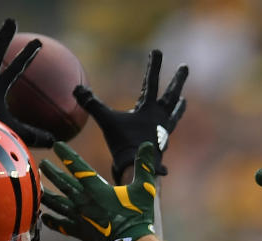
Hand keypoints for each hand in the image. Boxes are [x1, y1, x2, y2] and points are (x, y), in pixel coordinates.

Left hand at [40, 141, 156, 240]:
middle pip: (62, 183)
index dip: (66, 155)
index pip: (78, 167)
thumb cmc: (138, 216)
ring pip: (57, 203)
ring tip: (38, 187)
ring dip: (47, 194)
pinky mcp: (78, 231)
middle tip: (42, 164)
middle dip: (51, 172)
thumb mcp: (144, 188)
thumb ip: (144, 166)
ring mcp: (78, 217)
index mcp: (97, 189)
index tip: (56, 145)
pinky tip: (44, 216)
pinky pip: (60, 224)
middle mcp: (83, 201)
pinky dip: (51, 220)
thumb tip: (148, 145)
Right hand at [74, 49, 187, 183]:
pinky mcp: (162, 145)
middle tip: (185, 67)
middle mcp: (160, 118)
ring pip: (174, 114)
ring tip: (184, 100)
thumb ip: (92, 104)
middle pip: (171, 95)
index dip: (153, 65)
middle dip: (178, 79)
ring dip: (178, 106)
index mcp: (149, 109)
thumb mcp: (106, 121)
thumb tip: (76, 89)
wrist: (137, 169)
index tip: (157, 50)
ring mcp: (163, 132)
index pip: (151, 81)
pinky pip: (167, 134)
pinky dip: (167, 130)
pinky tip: (167, 134)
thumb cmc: (123, 144)